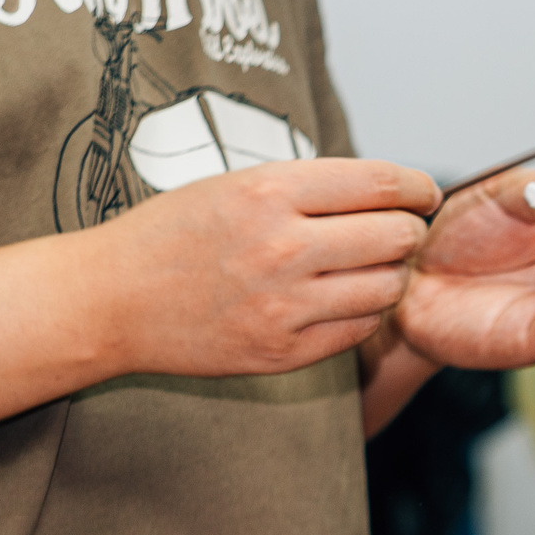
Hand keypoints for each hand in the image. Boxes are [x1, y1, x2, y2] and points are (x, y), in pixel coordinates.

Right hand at [87, 158, 435, 376]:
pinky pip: (359, 329)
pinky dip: (366, 312)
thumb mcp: (233, 184)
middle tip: (403, 232)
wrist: (110, 301)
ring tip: (375, 266)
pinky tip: (347, 298)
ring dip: (393, 275)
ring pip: (388, 288)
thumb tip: (385, 191)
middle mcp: (283, 247)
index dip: (417, 187)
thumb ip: (307, 188)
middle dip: (410, 232)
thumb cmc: (171, 234)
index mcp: (269, 191)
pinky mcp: (283, 351)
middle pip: (396, 236)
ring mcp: (285, 305)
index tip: (425, 193)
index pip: (380, 184)